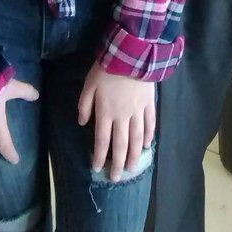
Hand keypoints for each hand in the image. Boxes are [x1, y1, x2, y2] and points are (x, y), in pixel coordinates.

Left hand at [78, 63, 155, 180]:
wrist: (131, 54)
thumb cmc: (106, 69)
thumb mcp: (89, 84)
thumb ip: (84, 105)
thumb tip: (81, 123)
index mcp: (106, 112)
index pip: (101, 140)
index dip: (99, 156)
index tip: (97, 168)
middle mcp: (122, 117)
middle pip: (121, 145)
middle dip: (118, 163)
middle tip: (117, 177)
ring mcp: (138, 111)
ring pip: (137, 138)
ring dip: (135, 155)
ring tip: (133, 168)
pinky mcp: (149, 104)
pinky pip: (150, 123)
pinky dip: (149, 136)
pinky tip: (147, 146)